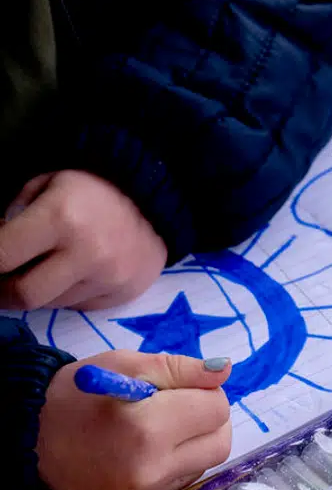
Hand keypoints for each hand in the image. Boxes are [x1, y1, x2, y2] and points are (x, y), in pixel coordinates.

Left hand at [0, 170, 167, 310]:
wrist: (158, 200)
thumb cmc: (93, 187)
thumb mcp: (45, 185)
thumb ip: (15, 216)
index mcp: (60, 219)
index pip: (2, 257)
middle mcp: (86, 255)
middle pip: (25, 295)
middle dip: (3, 292)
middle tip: (1, 283)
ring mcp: (108, 279)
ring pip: (52, 302)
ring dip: (38, 290)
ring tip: (42, 271)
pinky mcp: (124, 294)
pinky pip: (80, 305)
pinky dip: (67, 294)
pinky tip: (72, 274)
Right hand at [38, 351, 232, 489]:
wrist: (27, 442)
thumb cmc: (75, 396)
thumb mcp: (124, 364)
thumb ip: (180, 369)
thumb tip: (224, 371)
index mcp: (145, 425)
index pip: (216, 409)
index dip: (205, 392)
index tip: (182, 388)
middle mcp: (150, 467)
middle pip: (221, 442)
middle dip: (209, 419)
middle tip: (181, 405)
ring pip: (205, 463)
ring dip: (196, 441)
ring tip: (160, 426)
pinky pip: (181, 480)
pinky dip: (177, 461)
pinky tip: (149, 448)